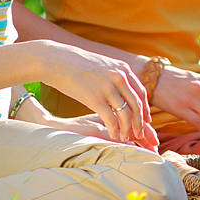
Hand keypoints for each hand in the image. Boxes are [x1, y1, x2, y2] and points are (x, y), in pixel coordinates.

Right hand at [37, 41, 153, 145]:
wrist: (55, 60)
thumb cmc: (75, 65)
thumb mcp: (102, 65)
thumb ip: (114, 76)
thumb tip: (121, 89)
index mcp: (122, 69)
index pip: (141, 92)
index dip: (144, 108)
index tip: (145, 120)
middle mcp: (119, 77)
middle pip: (137, 104)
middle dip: (140, 122)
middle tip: (140, 134)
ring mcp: (108, 88)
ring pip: (126, 114)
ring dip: (128, 129)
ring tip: (125, 138)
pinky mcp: (95, 98)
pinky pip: (111, 119)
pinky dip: (115, 130)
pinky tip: (114, 136)